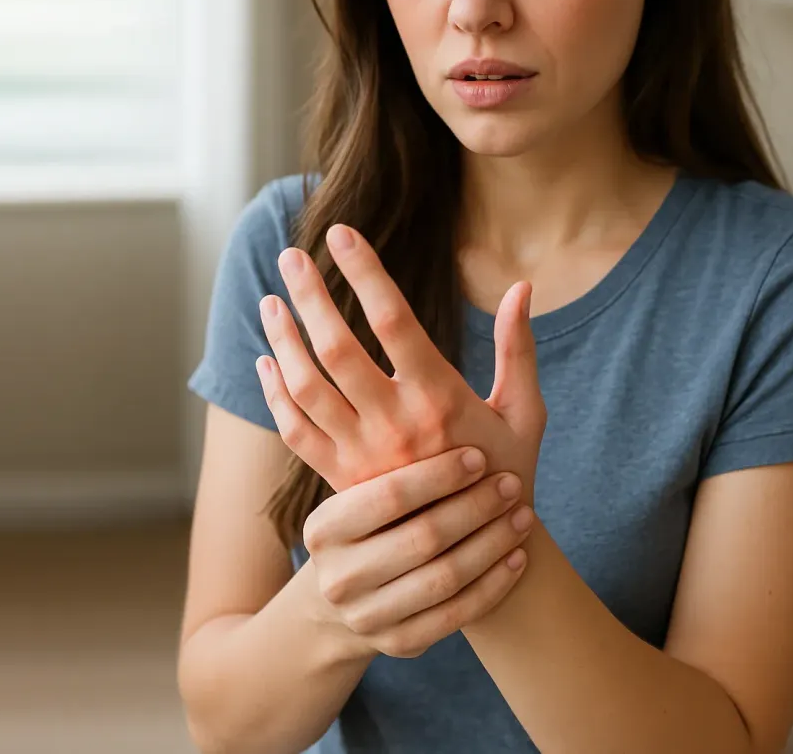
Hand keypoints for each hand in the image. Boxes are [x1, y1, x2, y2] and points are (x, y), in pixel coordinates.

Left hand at [255, 224, 545, 500]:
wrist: (478, 556)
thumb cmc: (508, 474)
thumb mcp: (525, 411)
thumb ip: (519, 347)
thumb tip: (523, 286)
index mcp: (440, 397)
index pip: (392, 318)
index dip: (364, 271)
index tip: (341, 234)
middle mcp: (395, 424)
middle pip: (336, 347)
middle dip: (309, 296)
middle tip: (291, 256)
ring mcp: (362, 455)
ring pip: (305, 386)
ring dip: (283, 340)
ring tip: (271, 302)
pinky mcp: (341, 482)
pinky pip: (295, 432)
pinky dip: (274, 394)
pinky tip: (267, 362)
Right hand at [302, 444, 535, 659]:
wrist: (350, 593)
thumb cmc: (371, 518)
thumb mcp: (364, 482)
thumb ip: (389, 438)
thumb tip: (424, 364)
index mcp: (324, 528)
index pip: (387, 496)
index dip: (438, 475)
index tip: (479, 454)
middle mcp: (338, 577)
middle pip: (421, 539)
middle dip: (474, 508)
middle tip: (512, 484)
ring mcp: (366, 617)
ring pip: (445, 579)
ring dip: (492, 544)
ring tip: (524, 515)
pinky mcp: (399, 644)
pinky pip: (458, 615)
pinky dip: (494, 583)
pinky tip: (518, 556)